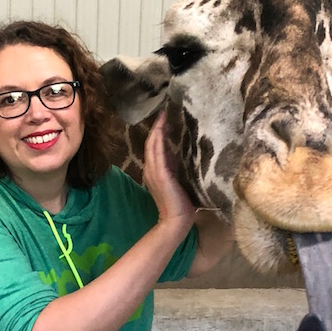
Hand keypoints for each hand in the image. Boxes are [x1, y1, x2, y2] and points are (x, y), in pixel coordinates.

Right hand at [142, 112, 195, 231]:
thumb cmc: (181, 203)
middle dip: (157, 126)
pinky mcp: (160, 174)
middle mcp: (150, 169)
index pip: (154, 148)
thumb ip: (173, 167)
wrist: (177, 220)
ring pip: (153, 144)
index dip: (158, 133)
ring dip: (157, 129)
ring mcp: (153, 171)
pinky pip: (157, 151)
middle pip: (151, 143)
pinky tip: (163, 127)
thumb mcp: (177, 180)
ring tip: (163, 114)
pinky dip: (159, 138)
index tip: (165, 120)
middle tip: (164, 110)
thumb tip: (174, 153)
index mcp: (154, 171)